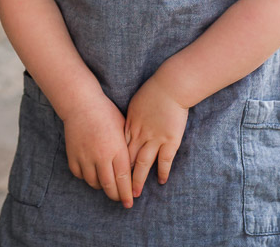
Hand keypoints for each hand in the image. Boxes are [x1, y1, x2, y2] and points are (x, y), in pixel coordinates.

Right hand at [60, 94, 135, 207]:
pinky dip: (86, 177)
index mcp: (117, 150)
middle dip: (116, 196)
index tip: (130, 202)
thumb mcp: (123, 129)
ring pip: (94, 183)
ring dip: (101, 186)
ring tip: (107, 184)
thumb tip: (133, 167)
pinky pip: (80, 175)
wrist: (81, 103)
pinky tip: (92, 173)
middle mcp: (101, 157)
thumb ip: (127, 149)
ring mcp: (85, 157)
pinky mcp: (73, 156)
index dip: (127, 193)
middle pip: (109, 186)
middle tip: (121, 200)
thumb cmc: (106, 113)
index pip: (124, 179)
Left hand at [124, 73, 188, 196]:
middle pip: (128, 159)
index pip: (119, 149)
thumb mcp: (135, 105)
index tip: (109, 174)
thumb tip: (123, 128)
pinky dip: (162, 171)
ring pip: (143, 163)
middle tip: (118, 190)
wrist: (170, 86)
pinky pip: (165, 160)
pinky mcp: (170, 140)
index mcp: (130, 125)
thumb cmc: (153, 92)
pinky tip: (161, 181)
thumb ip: (130, 119)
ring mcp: (155, 138)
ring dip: (138, 179)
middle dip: (122, 176)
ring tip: (135, 193)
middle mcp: (140, 134)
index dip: (114, 163)